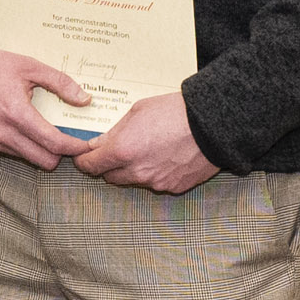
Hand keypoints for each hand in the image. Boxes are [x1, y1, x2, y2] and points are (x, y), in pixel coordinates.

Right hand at [0, 47, 92, 171]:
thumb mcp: (29, 66)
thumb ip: (60, 82)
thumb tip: (84, 100)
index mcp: (16, 112)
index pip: (53, 143)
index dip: (74, 146)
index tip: (84, 144)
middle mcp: (2, 133)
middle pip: (43, 161)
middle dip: (59, 154)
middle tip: (65, 140)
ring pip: (26, 158)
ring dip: (38, 149)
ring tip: (40, 131)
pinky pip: (7, 152)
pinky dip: (17, 145)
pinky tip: (15, 127)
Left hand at [71, 89, 217, 193]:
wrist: (215, 124)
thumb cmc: (175, 111)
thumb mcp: (137, 112)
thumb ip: (113, 132)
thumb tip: (98, 144)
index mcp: (122, 152)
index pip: (90, 166)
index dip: (84, 161)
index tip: (84, 156)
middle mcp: (136, 172)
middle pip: (109, 177)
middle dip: (108, 166)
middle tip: (116, 150)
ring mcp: (156, 183)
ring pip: (133, 181)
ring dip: (132, 170)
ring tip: (147, 149)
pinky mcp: (174, 187)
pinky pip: (156, 183)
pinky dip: (155, 173)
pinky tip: (165, 156)